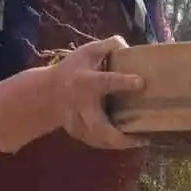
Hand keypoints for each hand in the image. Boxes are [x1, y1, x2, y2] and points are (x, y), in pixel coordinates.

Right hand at [51, 35, 145, 149]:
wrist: (48, 93)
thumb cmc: (72, 70)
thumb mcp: (88, 52)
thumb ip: (109, 46)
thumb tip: (127, 47)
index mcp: (86, 82)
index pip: (105, 82)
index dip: (123, 82)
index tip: (141, 83)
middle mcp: (82, 106)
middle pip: (98, 126)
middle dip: (119, 136)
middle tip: (142, 137)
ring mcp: (78, 122)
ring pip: (99, 140)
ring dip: (120, 144)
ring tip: (141, 140)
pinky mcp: (79, 133)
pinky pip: (98, 143)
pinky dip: (113, 145)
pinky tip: (129, 141)